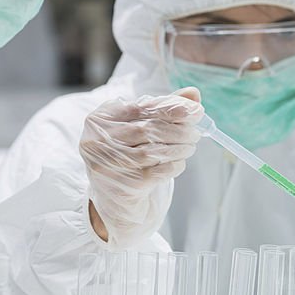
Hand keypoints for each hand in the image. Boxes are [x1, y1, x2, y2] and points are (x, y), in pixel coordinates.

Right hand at [80, 88, 202, 246]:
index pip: (142, 107)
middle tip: (196, 132)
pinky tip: (179, 163)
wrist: (116, 201)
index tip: (195, 110)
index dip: (172, 107)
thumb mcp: (140, 128)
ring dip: (180, 147)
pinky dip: (174, 165)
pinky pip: (158, 171)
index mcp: (100, 119)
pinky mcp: (123, 185)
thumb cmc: (128, 156)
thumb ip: (164, 109)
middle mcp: (98, 141)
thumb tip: (193, 93)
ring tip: (190, 147)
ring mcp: (109, 165)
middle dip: (180, 129)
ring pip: (154, 151)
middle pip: (149, 129)